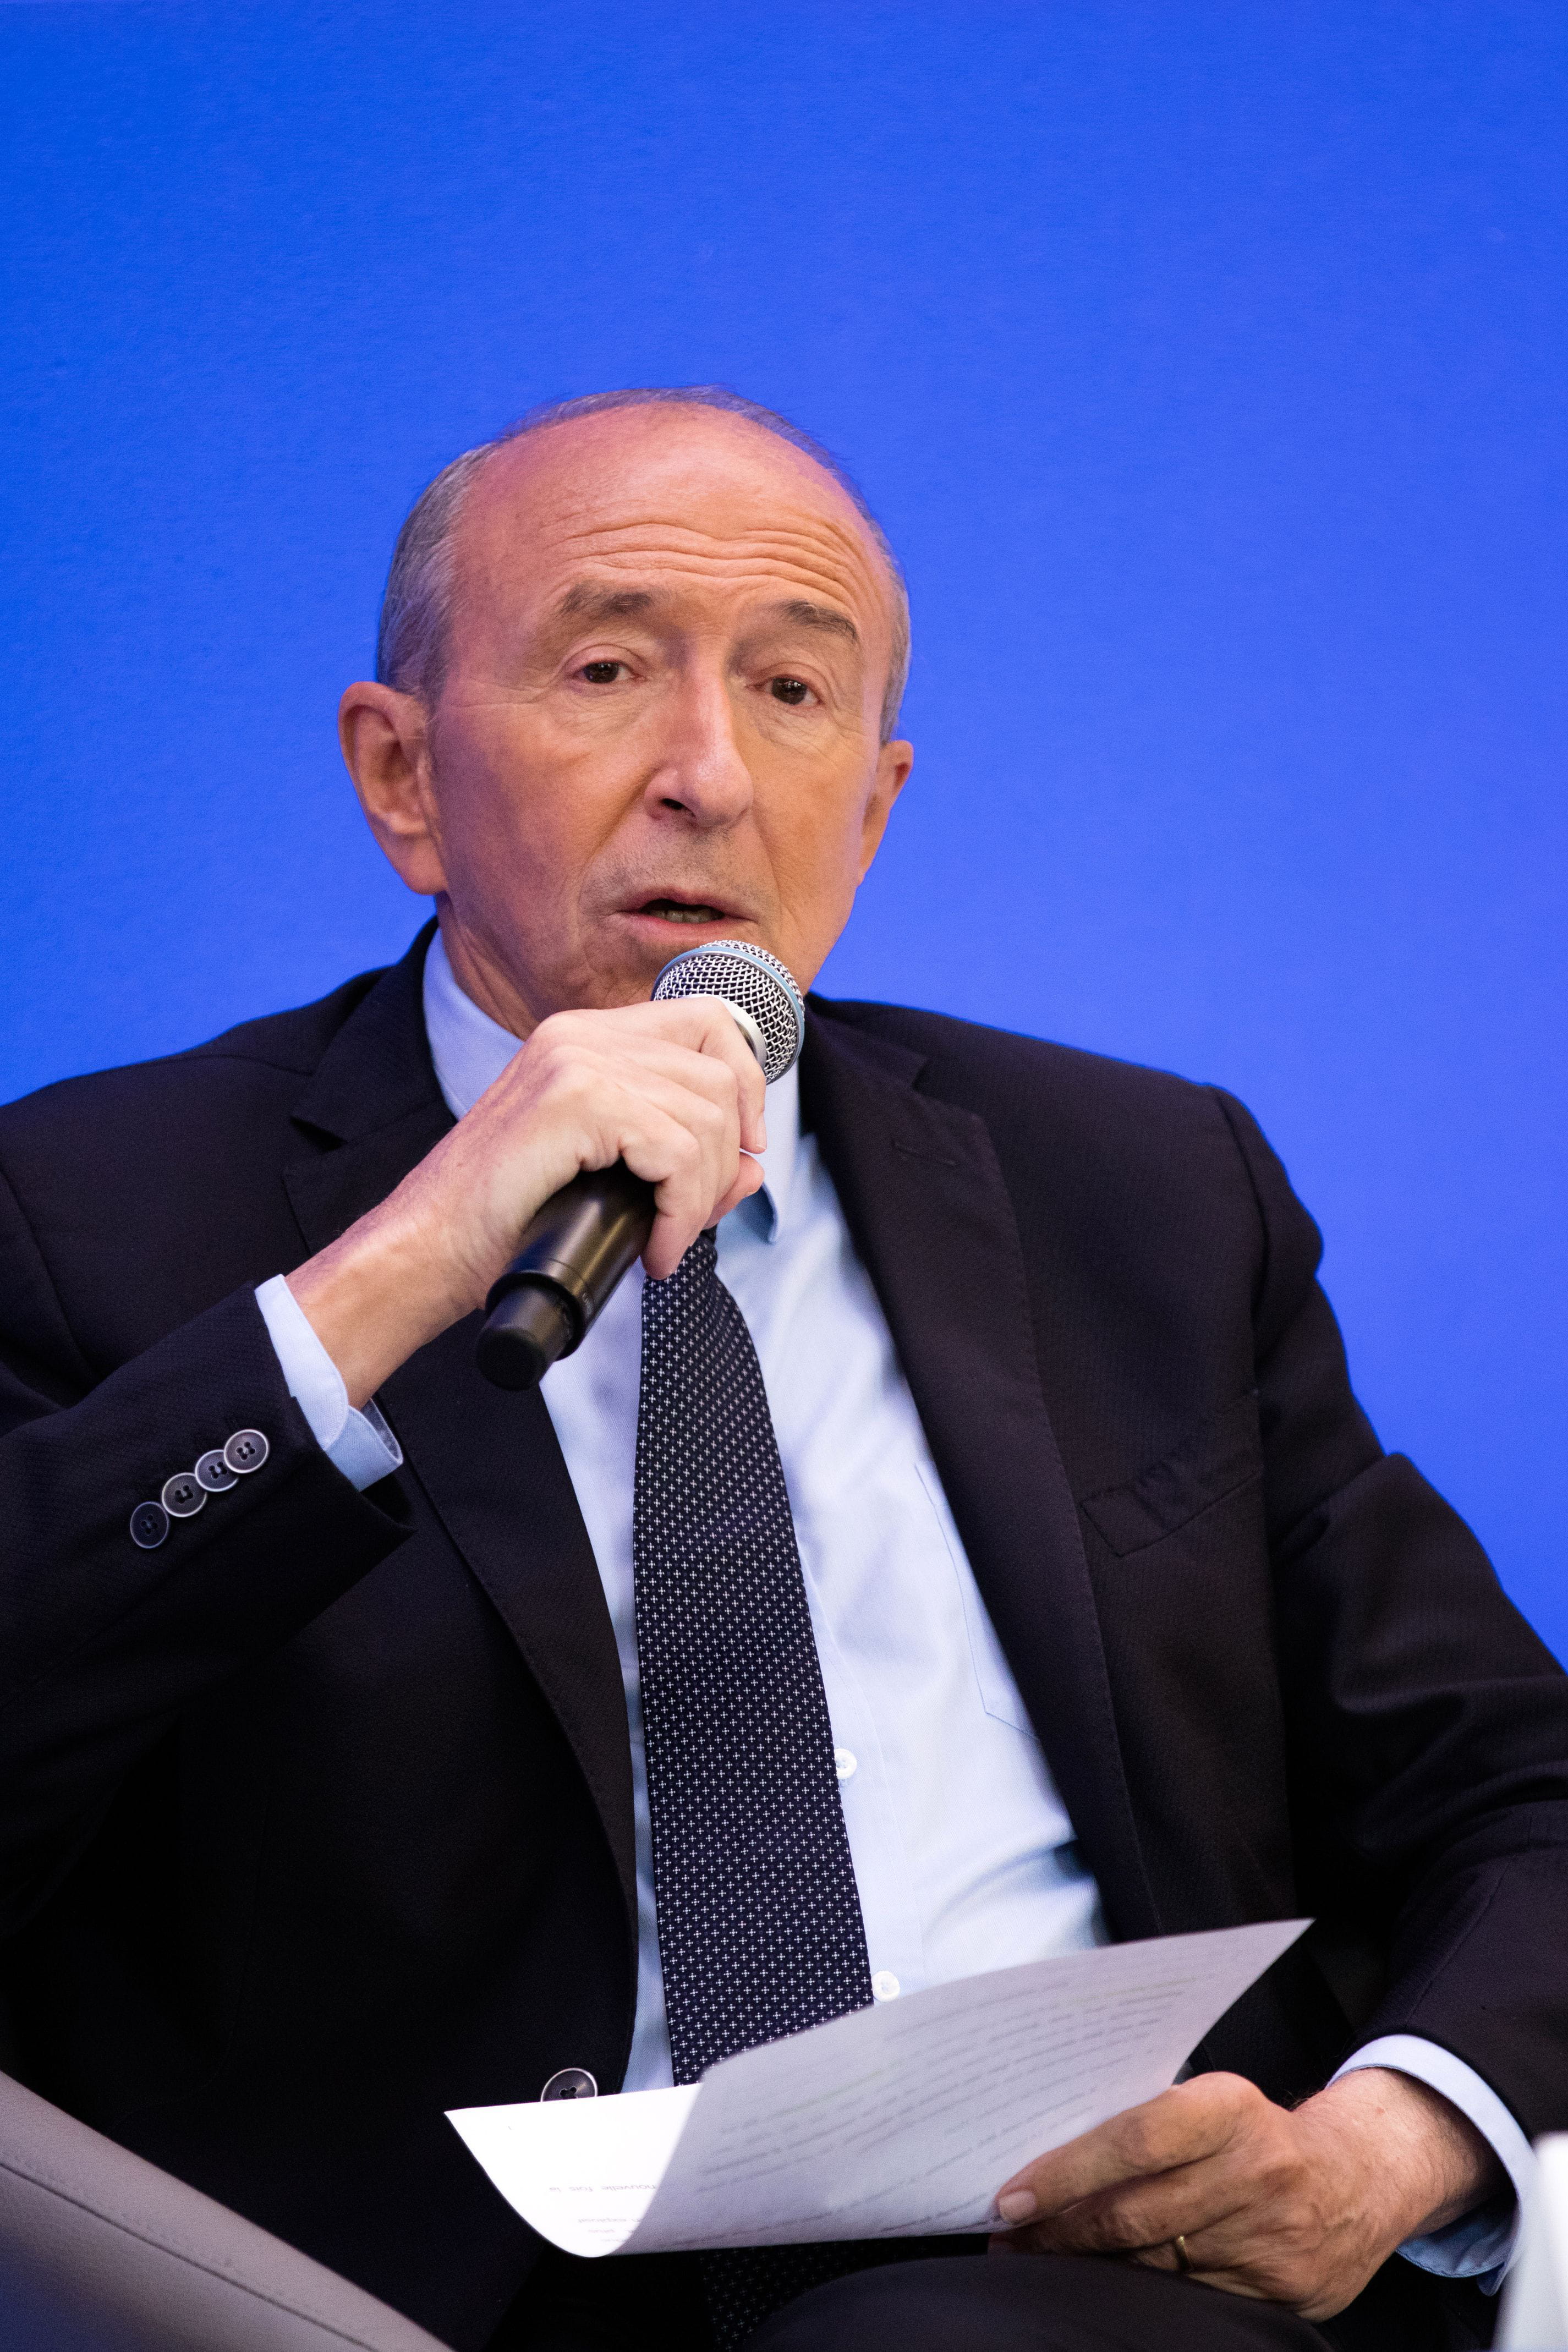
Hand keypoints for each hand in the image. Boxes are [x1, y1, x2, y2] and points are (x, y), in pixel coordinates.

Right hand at [287, 997, 766, 1403]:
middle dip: (725, 1157)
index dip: (746, 1083)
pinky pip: (675, 1152)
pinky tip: (655, 1249)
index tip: (740, 1149)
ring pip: (706, 1116)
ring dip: (701, 1195)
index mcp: (585, 1037)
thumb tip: (754, 1165)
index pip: (708, 1021)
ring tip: (666, 1240)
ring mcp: (576, 1060)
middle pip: (720, 1072)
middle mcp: (581, 1033)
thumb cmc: (507, 1221)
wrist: (427, 1249)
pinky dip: (681, 1211)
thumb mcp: (610, 1177)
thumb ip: (682, 1160)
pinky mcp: (575, 1099)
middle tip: (690, 1217)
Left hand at [990, 2067, 1502, 2321]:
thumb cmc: (1259, 2133)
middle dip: (1059, 2232)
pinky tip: (1103, 2285)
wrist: (1357, 2180)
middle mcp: (1253, 2173)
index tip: (1012, 2197)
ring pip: (1152, 2266)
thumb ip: (1148, 2122)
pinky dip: (1137, 2295)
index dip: (1066, 2173)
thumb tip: (1050, 2153)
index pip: (1132, 2140)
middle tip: (1009, 2236)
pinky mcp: (1277, 2292)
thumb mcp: (1213, 2104)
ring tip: (1038, 2258)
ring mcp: (1268, 2240)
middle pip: (1133, 2215)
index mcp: (1229, 2109)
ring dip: (1087, 2267)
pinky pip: (1186, 2300)